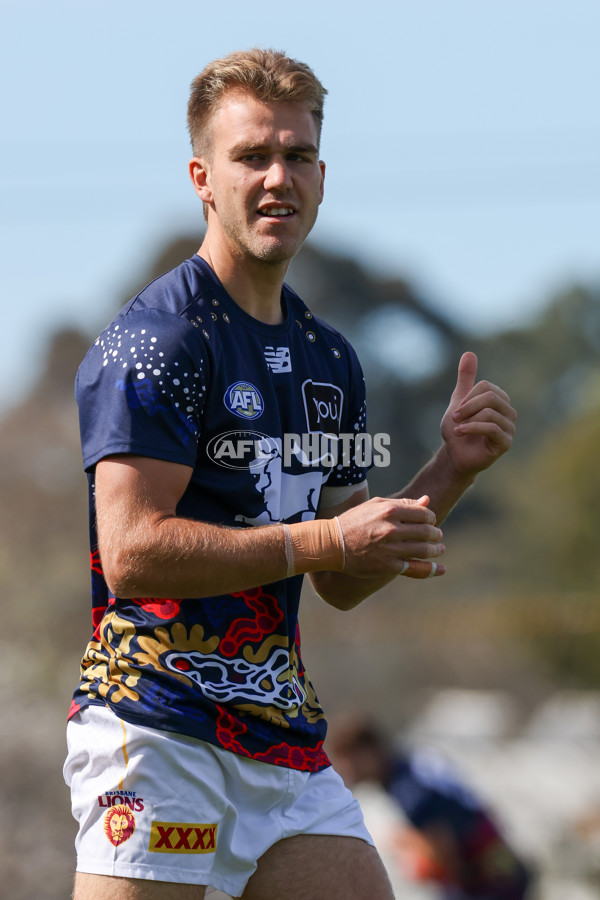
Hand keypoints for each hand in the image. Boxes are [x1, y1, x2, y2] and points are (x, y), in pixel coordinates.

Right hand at [338, 495, 445, 579]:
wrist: (332, 544)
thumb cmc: (354, 521)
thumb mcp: (375, 505)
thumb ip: (402, 503)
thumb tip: (427, 500)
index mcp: (389, 511)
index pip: (423, 513)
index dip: (431, 518)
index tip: (431, 521)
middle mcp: (391, 530)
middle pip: (426, 532)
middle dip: (436, 534)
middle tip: (438, 535)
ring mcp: (390, 549)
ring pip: (423, 550)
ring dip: (436, 549)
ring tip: (439, 549)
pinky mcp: (387, 566)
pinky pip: (414, 568)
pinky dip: (430, 569)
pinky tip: (440, 569)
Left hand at [440, 352, 515, 477]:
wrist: (454, 455)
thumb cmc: (458, 429)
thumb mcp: (459, 400)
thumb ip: (466, 378)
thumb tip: (469, 353)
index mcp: (500, 400)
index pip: (486, 387)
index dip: (468, 398)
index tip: (456, 411)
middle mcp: (508, 413)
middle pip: (490, 397)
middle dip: (468, 407)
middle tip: (455, 418)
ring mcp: (509, 428)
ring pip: (490, 413)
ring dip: (468, 420)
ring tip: (457, 429)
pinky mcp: (506, 443)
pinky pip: (492, 428)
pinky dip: (471, 428)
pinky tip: (459, 433)